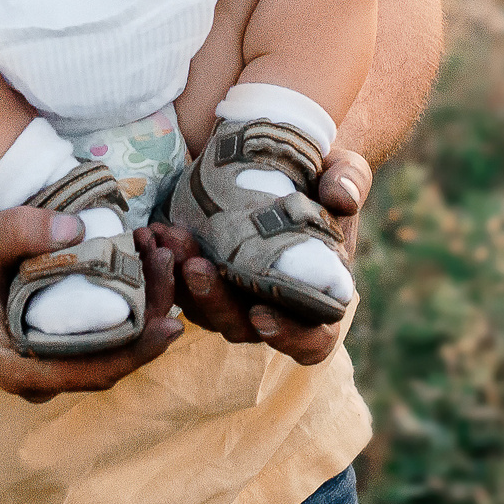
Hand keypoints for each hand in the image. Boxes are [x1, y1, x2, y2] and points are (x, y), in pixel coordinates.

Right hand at [0, 208, 183, 401]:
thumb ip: (23, 231)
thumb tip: (78, 228)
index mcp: (16, 368)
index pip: (93, 372)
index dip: (137, 351)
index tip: (171, 323)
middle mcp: (34, 375)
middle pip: (111, 363)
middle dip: (149, 319)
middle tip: (169, 262)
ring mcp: (43, 362)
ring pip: (108, 351)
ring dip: (140, 311)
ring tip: (158, 255)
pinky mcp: (48, 342)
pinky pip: (97, 336)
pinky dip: (122, 307)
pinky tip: (138, 264)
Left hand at [141, 146, 371, 366]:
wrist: (287, 162)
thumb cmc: (324, 174)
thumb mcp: (345, 170)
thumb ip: (350, 182)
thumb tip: (341, 198)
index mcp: (318, 296)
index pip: (311, 340)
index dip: (288, 335)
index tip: (262, 313)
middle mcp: (275, 306)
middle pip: (243, 329)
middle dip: (217, 302)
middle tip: (196, 266)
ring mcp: (236, 295)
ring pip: (205, 311)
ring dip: (183, 284)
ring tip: (167, 240)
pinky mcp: (206, 276)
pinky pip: (180, 285)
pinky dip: (165, 264)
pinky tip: (153, 232)